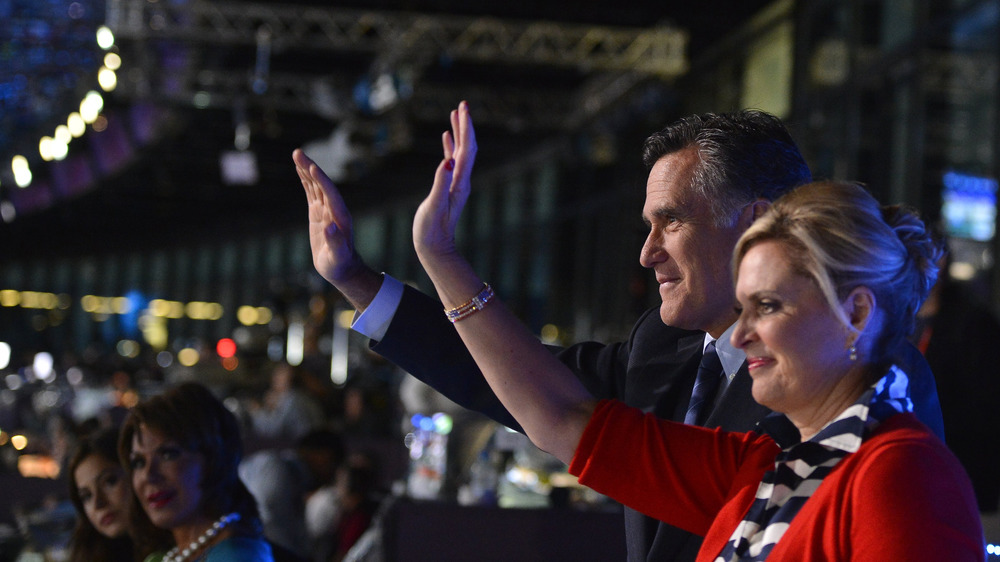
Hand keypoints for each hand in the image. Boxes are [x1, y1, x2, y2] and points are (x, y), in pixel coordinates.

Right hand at [294, 148, 380, 309]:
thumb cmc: (340, 264)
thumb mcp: (337, 256)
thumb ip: (336, 241)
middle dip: (311, 169)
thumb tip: (330, 226)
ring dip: (307, 170)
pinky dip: (305, 180)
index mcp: (340, 217)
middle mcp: (334, 209)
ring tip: (297, 154)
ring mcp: (325, 209)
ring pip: (315, 185)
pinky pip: (311, 192)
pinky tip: (299, 169)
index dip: (322, 181)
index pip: (331, 194)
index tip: (313, 167)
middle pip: (322, 184)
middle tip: (298, 153)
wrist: (341, 267)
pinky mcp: (318, 213)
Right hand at [413, 101, 477, 264]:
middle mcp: (461, 180)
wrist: (435, 247)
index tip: (463, 109)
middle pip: (467, 146)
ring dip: (459, 132)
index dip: (465, 128)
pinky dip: (450, 146)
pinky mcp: (448, 186)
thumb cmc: (431, 229)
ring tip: (456, 113)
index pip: (466, 149)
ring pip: (460, 151)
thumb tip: (447, 161)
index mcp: (459, 182)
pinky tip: (446, 137)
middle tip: (463, 104)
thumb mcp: (434, 206)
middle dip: (466, 125)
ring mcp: (455, 183)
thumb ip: (440, 183)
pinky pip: (451, 161)